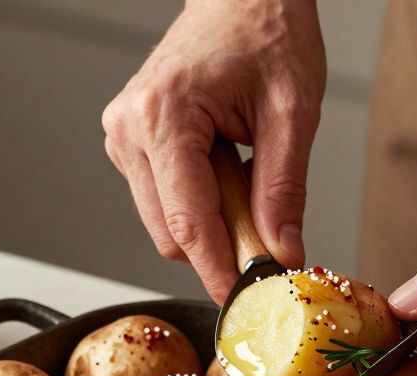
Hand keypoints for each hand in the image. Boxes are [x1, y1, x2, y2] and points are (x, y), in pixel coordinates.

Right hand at [102, 0, 324, 300]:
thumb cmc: (266, 31)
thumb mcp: (293, 111)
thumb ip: (284, 189)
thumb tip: (282, 251)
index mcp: (163, 117)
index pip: (187, 222)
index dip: (220, 270)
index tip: (246, 302)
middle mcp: (130, 129)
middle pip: (169, 232)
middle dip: (220, 247)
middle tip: (271, 235)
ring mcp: (123, 136)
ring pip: (163, 222)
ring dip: (210, 222)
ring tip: (247, 176)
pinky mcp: (130, 143)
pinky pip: (162, 199)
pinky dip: (199, 202)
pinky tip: (225, 166)